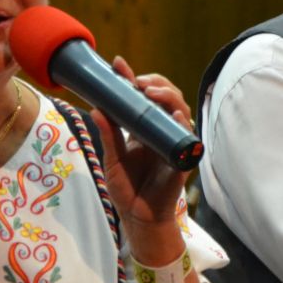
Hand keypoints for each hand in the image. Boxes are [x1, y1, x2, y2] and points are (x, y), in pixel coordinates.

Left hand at [89, 56, 191, 263]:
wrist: (138, 216)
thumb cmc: (127, 187)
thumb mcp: (111, 159)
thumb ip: (108, 134)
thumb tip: (96, 108)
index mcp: (144, 127)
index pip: (142, 97)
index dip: (132, 79)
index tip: (119, 65)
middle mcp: (162, 131)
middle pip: (167, 96)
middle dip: (155, 83)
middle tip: (138, 82)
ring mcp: (174, 142)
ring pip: (180, 110)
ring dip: (168, 97)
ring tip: (152, 92)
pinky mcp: (182, 158)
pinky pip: (186, 138)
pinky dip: (182, 124)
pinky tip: (175, 115)